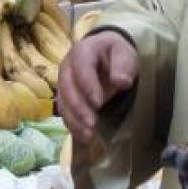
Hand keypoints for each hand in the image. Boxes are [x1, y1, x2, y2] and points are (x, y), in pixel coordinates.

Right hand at [59, 30, 138, 144]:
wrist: (106, 54)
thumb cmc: (116, 54)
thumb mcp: (124, 53)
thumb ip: (123, 65)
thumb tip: (121, 82)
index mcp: (83, 51)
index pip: (81, 68)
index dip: (88, 86)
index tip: (99, 103)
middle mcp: (67, 66)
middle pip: (68, 88)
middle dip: (79, 108)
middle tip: (93, 124)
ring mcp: (63, 82)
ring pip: (63, 103)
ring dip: (74, 121)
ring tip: (89, 136)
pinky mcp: (64, 97)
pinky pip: (65, 112)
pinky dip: (73, 126)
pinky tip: (85, 137)